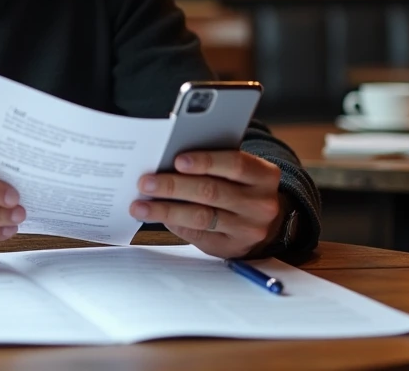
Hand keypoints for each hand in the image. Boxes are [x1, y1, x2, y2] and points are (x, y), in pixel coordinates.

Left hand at [129, 151, 283, 258]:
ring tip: (140, 206)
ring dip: (166, 210)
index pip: (235, 164)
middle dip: (174, 186)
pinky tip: (157, 217)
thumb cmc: (243, 188)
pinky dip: (174, 224)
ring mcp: (248, 230)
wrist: (268, 223)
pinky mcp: (232, 248)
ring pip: (201, 217)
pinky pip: (198, 236)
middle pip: (212, 192)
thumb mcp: (241, 172)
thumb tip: (169, 161)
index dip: (205, 161)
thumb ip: (216, 164)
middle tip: (145, 182)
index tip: (176, 160)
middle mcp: (261, 204)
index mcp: (264, 176)